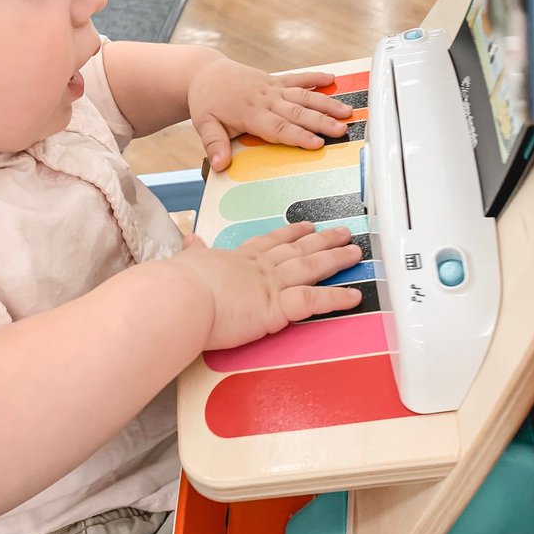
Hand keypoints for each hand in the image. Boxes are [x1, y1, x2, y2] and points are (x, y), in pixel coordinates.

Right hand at [179, 223, 361, 349]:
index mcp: (237, 259)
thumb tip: (190, 238)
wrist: (180, 298)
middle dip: (322, 240)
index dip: (289, 233)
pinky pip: (314, 301)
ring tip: (355, 252)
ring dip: (335, 259)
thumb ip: (194, 251)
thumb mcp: (187, 261)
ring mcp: (270, 285)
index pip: (269, 243)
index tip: (305, 226)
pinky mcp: (277, 307)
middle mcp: (258, 268)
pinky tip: (355, 296)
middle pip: (297, 250)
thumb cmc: (178, 285)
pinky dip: (336, 298)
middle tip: (342, 231)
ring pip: (311, 267)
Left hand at [186, 58, 353, 169]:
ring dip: (326, 103)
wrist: (204, 73)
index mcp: (250, 113)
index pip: (278, 127)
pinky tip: (332, 79)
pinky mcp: (275, 80)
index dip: (299, 136)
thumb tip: (220, 165)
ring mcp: (272, 88)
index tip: (317, 143)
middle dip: (321, 121)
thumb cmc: (207, 101)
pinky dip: (315, 78)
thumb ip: (214, 144)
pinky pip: (298, 78)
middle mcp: (265, 99)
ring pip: (303, 95)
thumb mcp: (204, 124)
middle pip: (298, 112)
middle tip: (342, 129)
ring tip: (347, 111)